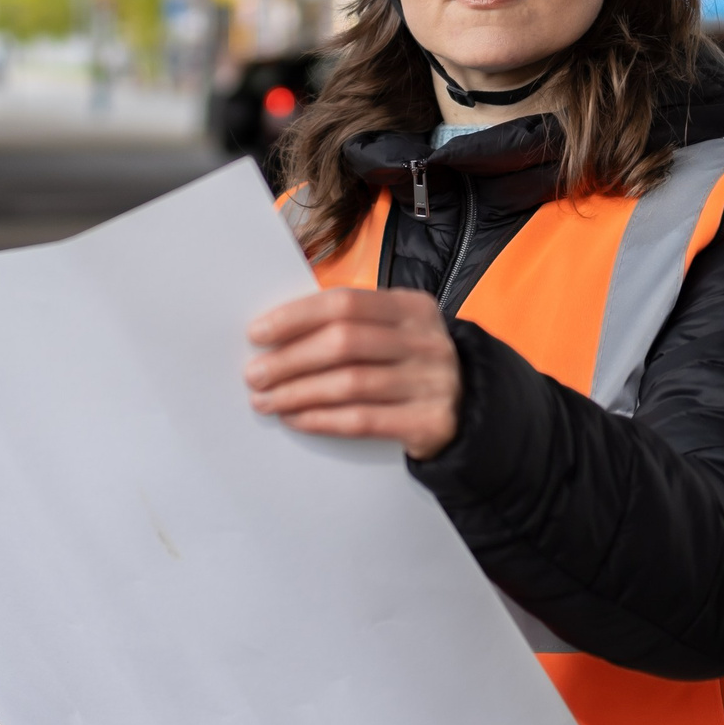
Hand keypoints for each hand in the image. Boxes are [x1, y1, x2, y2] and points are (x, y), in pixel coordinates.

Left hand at [244, 287, 459, 460]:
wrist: (469, 408)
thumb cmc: (410, 365)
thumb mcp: (393, 333)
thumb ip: (349, 325)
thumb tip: (275, 336)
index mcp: (412, 306)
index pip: (344, 303)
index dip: (295, 317)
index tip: (257, 333)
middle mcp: (426, 341)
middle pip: (344, 342)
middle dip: (290, 359)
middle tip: (254, 375)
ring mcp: (432, 382)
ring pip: (349, 384)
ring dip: (297, 393)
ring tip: (265, 400)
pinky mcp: (430, 421)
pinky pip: (363, 420)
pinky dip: (322, 419)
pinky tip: (295, 419)